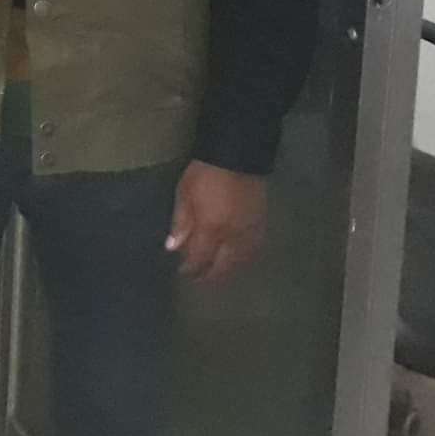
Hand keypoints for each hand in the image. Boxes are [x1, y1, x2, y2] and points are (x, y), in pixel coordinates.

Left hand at [167, 161, 267, 281]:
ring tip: (216, 272)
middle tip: (198, 278)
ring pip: (240, 261)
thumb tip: (173, 247)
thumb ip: (180, 223)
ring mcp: (250, 231)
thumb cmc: (204, 174)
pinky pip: (253, 250)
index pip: (200, 258)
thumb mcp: (184, 194)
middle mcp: (233, 236)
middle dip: (209, 275)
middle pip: (222, 265)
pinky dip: (243, 259)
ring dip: (227, 270)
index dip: (191, 269)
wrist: (237, 156)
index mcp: (211, 228)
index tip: (183, 273)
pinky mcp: (261, 224)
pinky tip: (236, 258)